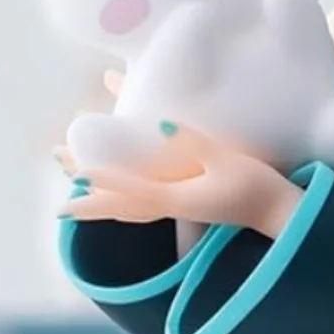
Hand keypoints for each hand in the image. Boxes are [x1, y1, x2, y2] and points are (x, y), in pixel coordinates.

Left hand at [61, 123, 302, 238]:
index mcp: (176, 197)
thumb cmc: (255, 185)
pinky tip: (116, 203)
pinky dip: (122, 207)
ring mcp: (177, 209)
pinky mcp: (184, 206)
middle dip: (88, 204)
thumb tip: (158, 121)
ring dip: (100, 206)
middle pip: (119, 208)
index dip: (101, 180)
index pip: (129, 188)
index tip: (74, 174)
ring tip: (75, 201)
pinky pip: (142, 209)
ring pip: (127, 211)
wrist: (276, 211)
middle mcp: (170, 207)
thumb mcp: (225, 158)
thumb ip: (192, 142)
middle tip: (58, 207)